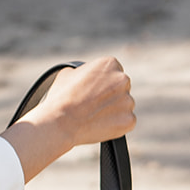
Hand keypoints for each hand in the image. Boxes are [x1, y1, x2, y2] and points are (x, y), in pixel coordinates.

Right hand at [1, 56, 134, 182]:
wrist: (60, 122)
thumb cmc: (61, 97)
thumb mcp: (68, 73)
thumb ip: (84, 71)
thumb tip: (86, 76)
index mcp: (110, 64)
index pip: (113, 72)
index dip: (102, 82)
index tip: (94, 91)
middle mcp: (123, 79)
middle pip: (121, 88)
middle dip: (110, 96)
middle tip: (94, 105)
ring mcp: (128, 100)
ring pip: (124, 105)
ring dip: (114, 110)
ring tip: (94, 116)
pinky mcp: (129, 120)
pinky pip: (126, 121)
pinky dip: (117, 125)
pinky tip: (100, 125)